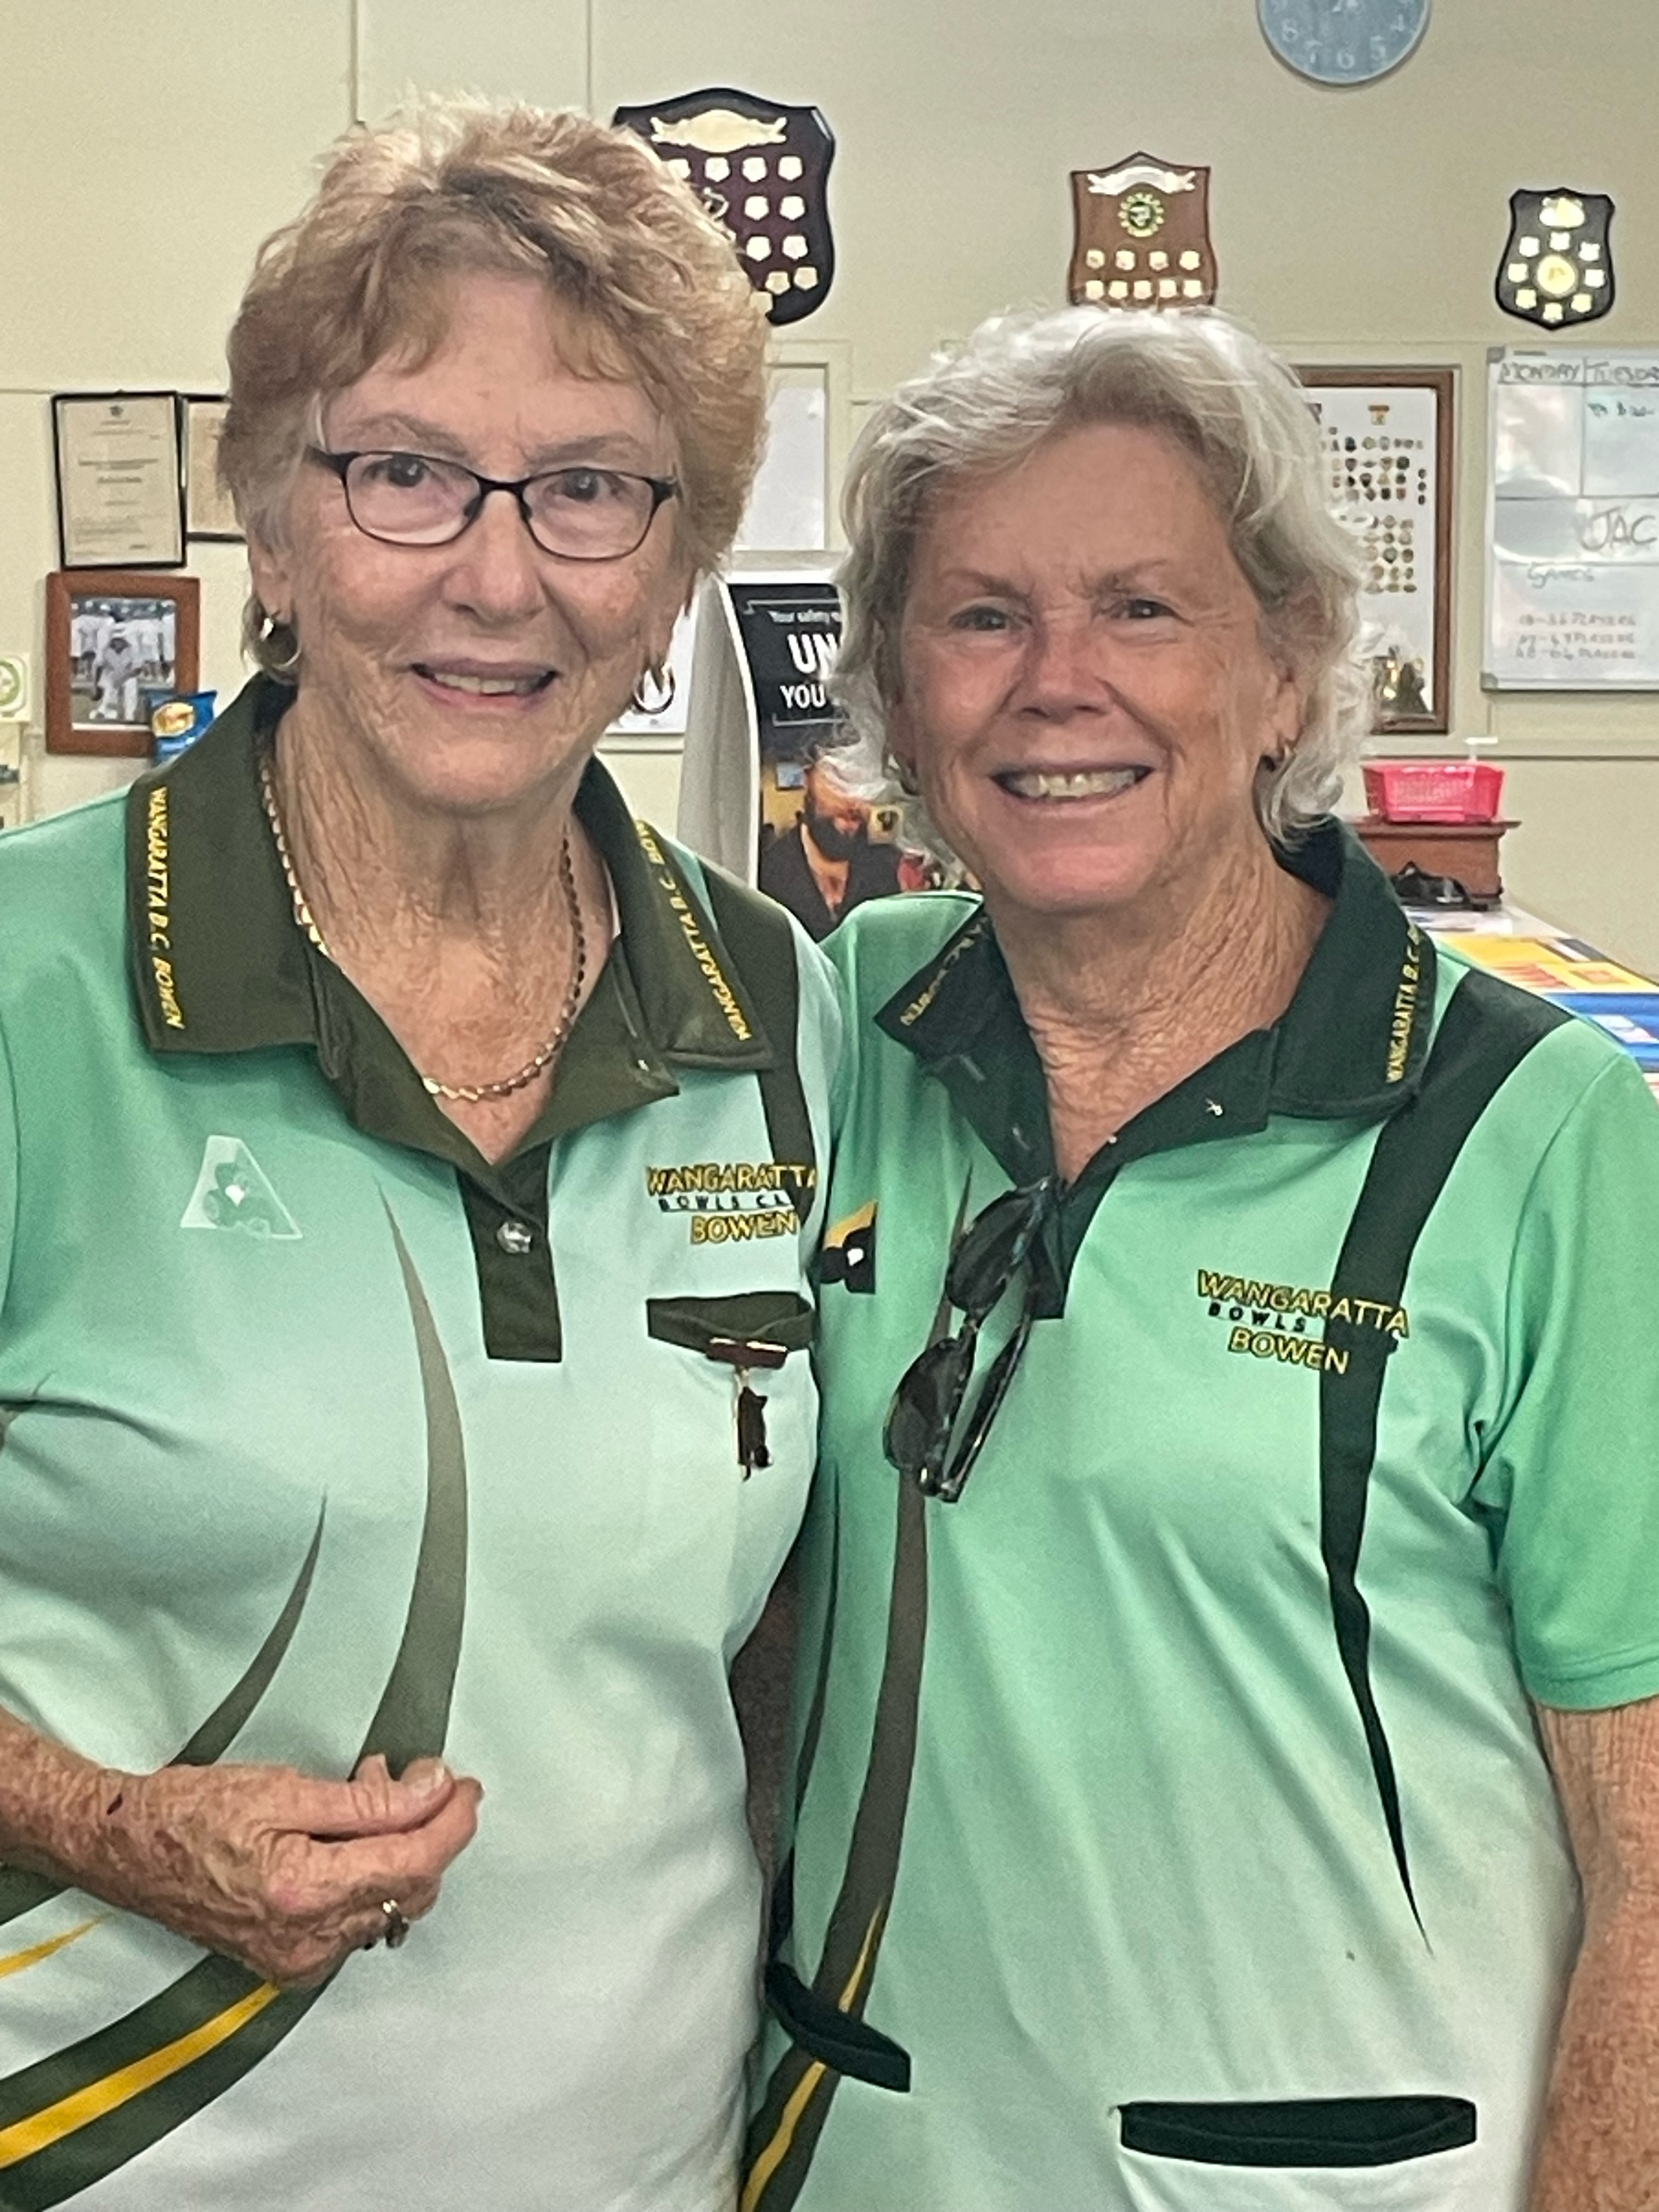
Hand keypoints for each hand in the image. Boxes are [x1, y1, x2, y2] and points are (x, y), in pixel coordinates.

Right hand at [81, 1753, 481, 1985]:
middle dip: (427, 1829)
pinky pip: (357, 1919)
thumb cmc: (190, 1813)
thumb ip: (369, 1800)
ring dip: (398, 1847)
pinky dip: (369, 1874)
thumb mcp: (285, 1787)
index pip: (413, 1862)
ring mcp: (299, 1957)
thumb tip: (432, 1790)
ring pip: (388, 1904)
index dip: (452, 1820)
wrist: (129, 1848)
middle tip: (417, 1778)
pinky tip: (352, 1833)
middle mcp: (306, 1940)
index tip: (465, 1788)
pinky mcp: (290, 1959)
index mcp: (303, 1892)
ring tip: (376, 1793)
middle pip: (410, 1889)